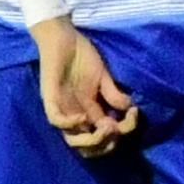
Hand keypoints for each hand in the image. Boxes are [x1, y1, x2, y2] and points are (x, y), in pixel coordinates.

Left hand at [37, 20, 141, 152]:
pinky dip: (70, 124)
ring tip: (106, 126)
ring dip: (91, 140)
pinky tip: (84, 116)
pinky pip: (56, 120)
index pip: (103, 136)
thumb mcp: (103, 77)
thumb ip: (113, 94)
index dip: (121, 132)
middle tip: (116, 128)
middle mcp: (75, 116)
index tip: (133, 115)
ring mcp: (62, 109)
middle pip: (87, 147)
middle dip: (106, 144)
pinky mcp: (50, 99)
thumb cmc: (81, 54)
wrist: (63, 36)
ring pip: (71, 140)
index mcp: (89, 112)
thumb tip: (129, 108)